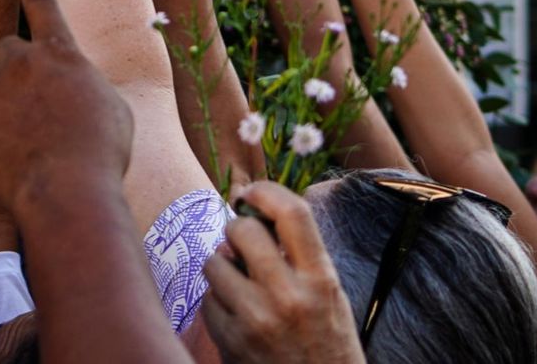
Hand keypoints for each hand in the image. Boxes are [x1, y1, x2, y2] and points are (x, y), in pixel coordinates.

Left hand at [0, 0, 133, 210]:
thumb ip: (86, 84)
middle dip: (15, 66)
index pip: (43, 2)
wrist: (66, 193)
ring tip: (21, 130)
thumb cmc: (102, 152)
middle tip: (31, 98)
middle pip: (7, 47)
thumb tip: (73, 85)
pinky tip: (7, 151)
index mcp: (61, 52)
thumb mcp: (112, 108)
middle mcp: (21, 60)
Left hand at [201, 181, 362, 363]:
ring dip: (221, 266)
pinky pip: (207, 300)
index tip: (253, 192)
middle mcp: (288, 297)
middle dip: (237, 230)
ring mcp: (256, 321)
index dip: (267, 191)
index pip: (292, 213)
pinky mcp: (231, 343)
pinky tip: (236, 314)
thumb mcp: (329, 295)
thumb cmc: (328, 344)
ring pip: (215, 263)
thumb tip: (257, 213)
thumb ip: (300, 256)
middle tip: (243, 242)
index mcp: (321, 279)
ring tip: (239, 282)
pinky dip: (216, 301)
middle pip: (244, 231)